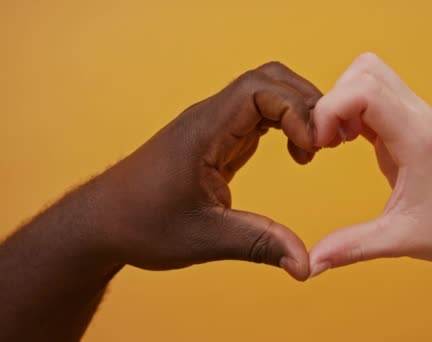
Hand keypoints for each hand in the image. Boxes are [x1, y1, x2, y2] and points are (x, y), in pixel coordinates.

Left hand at [96, 62, 320, 279]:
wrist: (103, 223)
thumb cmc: (141, 224)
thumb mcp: (203, 238)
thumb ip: (258, 245)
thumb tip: (305, 265)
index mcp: (204, 130)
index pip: (258, 89)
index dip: (295, 109)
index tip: (313, 147)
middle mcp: (210, 119)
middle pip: (268, 80)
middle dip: (306, 103)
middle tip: (327, 142)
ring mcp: (215, 126)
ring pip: (267, 93)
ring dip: (299, 112)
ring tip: (314, 149)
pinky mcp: (219, 139)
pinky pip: (261, 115)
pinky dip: (287, 126)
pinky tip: (297, 154)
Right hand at [309, 53, 431, 276]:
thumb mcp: (397, 241)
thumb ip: (351, 247)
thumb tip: (308, 264)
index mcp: (416, 138)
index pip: (366, 90)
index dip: (331, 108)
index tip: (322, 144)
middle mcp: (417, 116)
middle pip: (365, 70)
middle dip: (333, 100)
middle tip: (327, 140)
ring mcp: (414, 114)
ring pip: (368, 74)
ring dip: (342, 100)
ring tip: (337, 140)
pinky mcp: (407, 120)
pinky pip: (372, 94)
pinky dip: (351, 108)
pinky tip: (347, 140)